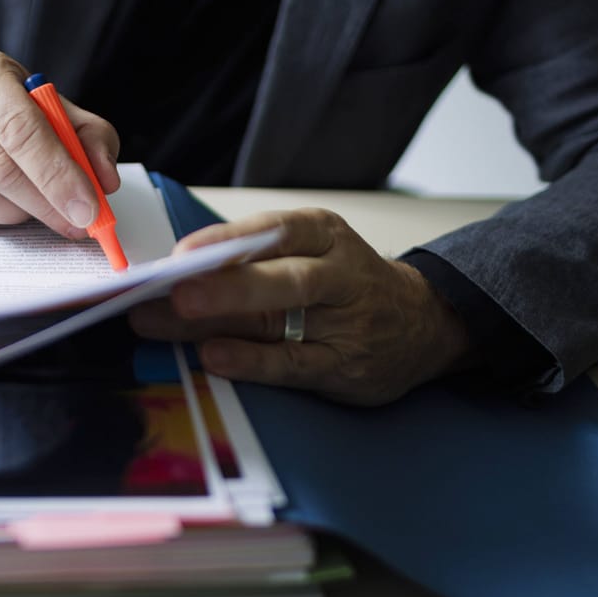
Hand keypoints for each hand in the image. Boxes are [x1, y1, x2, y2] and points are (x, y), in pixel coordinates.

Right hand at [0, 47, 120, 237]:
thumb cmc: (7, 109)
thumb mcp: (52, 108)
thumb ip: (87, 137)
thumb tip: (105, 180)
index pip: (21, 129)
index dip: (58, 174)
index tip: (88, 208)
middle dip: (45, 203)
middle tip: (75, 223)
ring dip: (15, 214)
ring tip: (35, 209)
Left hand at [128, 209, 474, 405]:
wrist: (424, 324)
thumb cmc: (347, 286)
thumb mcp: (312, 254)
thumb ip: (252, 261)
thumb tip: (173, 274)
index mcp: (324, 235)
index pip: (276, 231)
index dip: (227, 239)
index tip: (181, 252)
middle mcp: (338, 274)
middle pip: (282, 276)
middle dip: (226, 283)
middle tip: (175, 290)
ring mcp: (344, 322)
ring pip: (282, 319)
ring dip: (223, 321)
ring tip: (176, 320)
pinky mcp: (342, 365)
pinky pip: (292, 363)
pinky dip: (252, 362)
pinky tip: (215, 358)